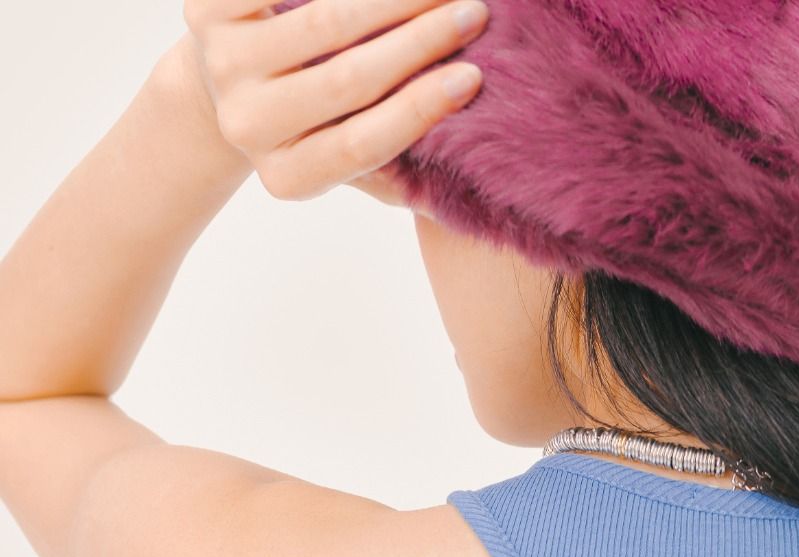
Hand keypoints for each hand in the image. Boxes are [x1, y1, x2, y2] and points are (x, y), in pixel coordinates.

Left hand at [179, 0, 488, 204]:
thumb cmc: (313, 118)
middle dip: (420, 41)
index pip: (364, 144)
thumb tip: (453, 139)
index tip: (472, 77)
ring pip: (324, 21)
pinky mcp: (205, 10)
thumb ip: (392, 155)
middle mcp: (248, 126)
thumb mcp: (345, 150)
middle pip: (348, 80)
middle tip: (472, 12)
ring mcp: (223, 64)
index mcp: (287, 177)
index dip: (420, 108)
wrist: (232, 76)